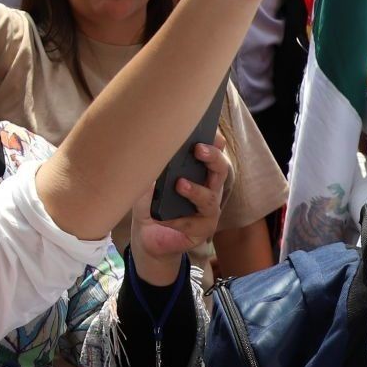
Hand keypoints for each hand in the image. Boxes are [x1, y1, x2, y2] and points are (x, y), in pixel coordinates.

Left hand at [130, 137, 230, 278]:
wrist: (146, 234)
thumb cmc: (151, 201)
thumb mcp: (148, 182)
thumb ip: (153, 169)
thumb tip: (150, 153)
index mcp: (200, 171)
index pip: (214, 152)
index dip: (215, 142)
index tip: (211, 131)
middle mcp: (209, 187)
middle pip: (220, 170)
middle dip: (212, 157)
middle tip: (198, 150)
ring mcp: (208, 210)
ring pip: (209, 198)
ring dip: (195, 190)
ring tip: (180, 184)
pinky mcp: (202, 230)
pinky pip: (192, 224)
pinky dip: (176, 220)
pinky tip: (163, 218)